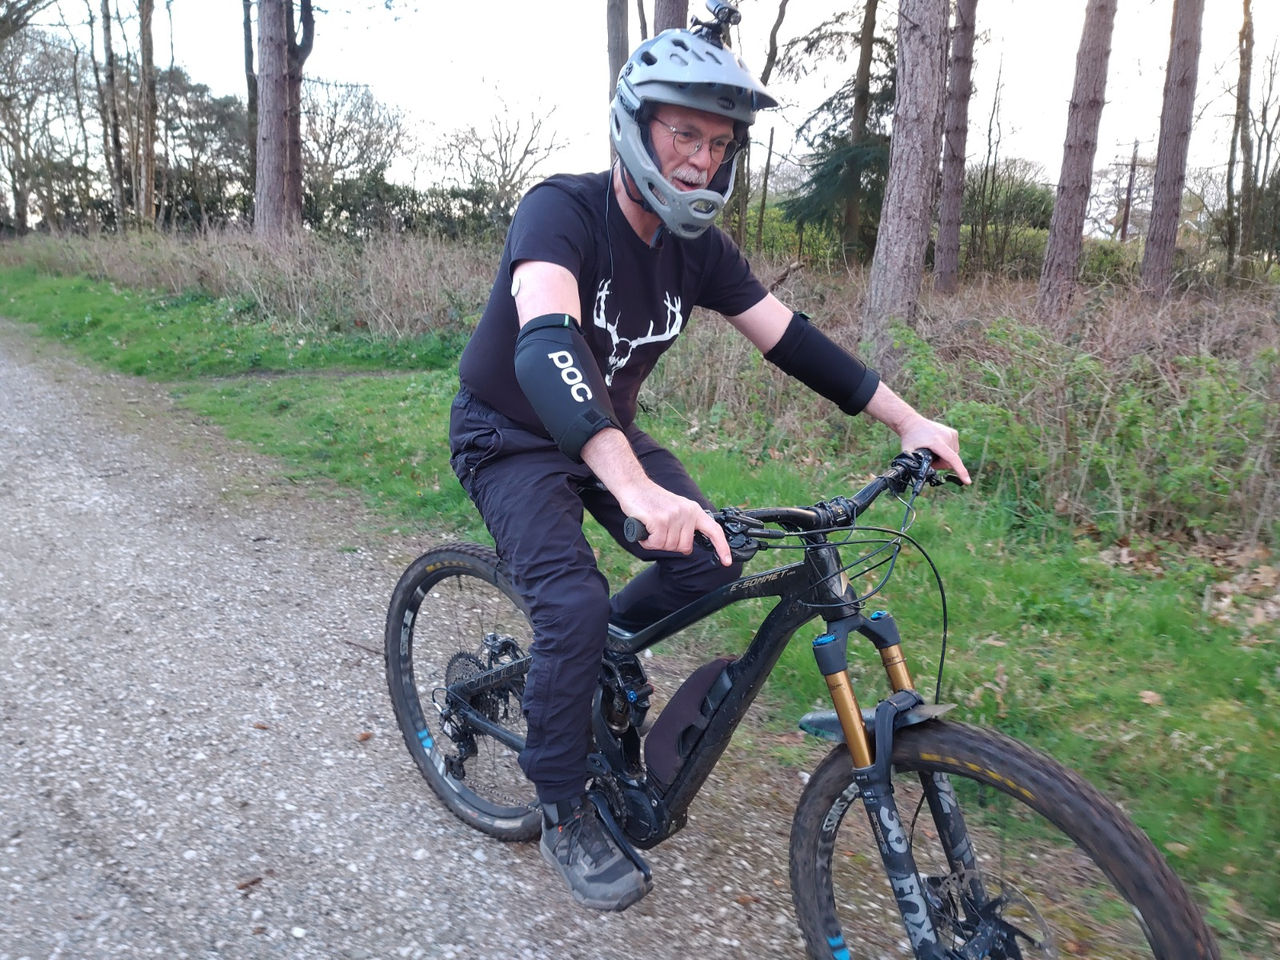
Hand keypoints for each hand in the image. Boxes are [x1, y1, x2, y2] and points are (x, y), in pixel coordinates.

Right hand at [579, 427, 732, 564]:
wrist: (634, 486)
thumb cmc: (652, 501)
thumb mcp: (676, 509)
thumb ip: (686, 525)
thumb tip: (688, 547)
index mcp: (693, 510)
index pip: (714, 530)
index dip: (722, 547)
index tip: (727, 561)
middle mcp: (686, 513)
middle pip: (684, 547)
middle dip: (670, 545)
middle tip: (659, 532)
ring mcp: (673, 516)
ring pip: (668, 547)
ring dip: (656, 543)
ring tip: (650, 527)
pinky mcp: (658, 520)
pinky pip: (656, 544)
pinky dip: (647, 543)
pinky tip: (644, 530)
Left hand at [897, 416, 970, 484]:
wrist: (912, 423)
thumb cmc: (909, 439)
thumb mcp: (908, 453)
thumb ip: (914, 465)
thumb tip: (921, 476)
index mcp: (937, 442)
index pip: (952, 459)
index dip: (960, 471)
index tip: (967, 482)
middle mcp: (947, 436)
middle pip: (951, 461)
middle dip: (941, 464)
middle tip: (928, 458)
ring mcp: (951, 433)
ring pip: (954, 456)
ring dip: (944, 458)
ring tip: (932, 450)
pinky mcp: (953, 433)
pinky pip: (954, 449)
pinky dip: (947, 451)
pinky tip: (937, 446)